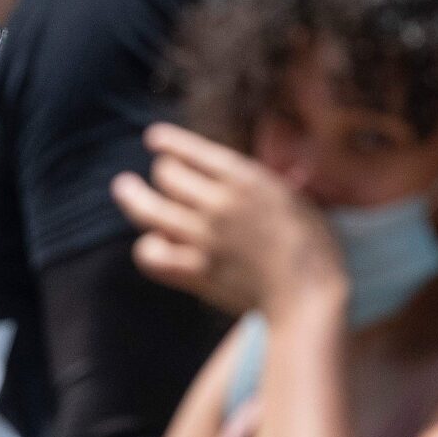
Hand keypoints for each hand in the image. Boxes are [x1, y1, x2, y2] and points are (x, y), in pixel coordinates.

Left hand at [109, 123, 343, 318]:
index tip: (155, 139)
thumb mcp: (292, 197)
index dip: (168, 142)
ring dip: (133, 196)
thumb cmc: (312, 246)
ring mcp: (204, 238)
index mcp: (245, 179)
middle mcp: (219, 203)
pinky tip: (154, 242)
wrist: (310, 297)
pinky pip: (151, 254)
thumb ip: (255, 182)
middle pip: (165, 175)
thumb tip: (226, 168)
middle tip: (160, 173)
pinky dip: (148, 248)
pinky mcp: (196, 271)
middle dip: (162, 171)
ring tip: (125, 189)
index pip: (190, 150)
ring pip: (147, 208)